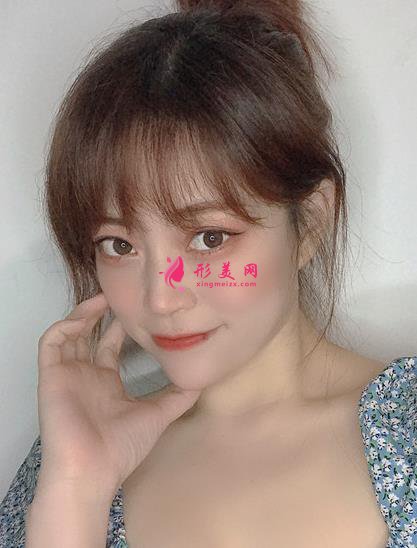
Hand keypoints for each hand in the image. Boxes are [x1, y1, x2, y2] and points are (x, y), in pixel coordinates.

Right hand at [36, 292, 201, 491]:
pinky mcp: (51, 376)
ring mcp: (68, 374)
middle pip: (90, 335)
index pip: (110, 346)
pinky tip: (85, 316)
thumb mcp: (158, 414)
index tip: (137, 308)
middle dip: (101, 313)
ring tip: (104, 297)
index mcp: (106, 383)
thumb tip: (202, 380)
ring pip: (70, 333)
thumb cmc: (121, 449)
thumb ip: (179, 396)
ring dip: (84, 313)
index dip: (121, 326)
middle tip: (118, 293)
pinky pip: (51, 342)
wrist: (92, 471)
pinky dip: (65, 325)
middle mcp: (86, 375)